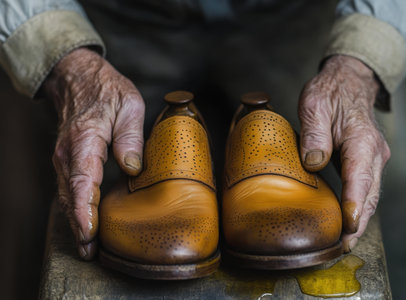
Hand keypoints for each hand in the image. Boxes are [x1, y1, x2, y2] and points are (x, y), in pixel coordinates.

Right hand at [43, 48, 144, 259]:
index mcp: (84, 139)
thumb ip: (130, 136)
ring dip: (77, 221)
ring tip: (88, 246)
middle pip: (71, 196)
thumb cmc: (106, 90)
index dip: (85, 210)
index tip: (90, 232)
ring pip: (67, 196)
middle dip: (80, 226)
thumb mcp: (128, 104)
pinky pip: (69, 189)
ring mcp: (64, 158)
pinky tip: (86, 222)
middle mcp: (68, 153)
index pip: (82, 181)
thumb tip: (131, 167)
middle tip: (91, 252)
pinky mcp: (67, 161)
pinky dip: (76, 208)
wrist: (78, 78)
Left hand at [298, 55, 390, 251]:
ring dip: (358, 220)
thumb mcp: (315, 105)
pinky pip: (364, 190)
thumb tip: (312, 163)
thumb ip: (314, 133)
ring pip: (370, 195)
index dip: (354, 202)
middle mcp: (373, 153)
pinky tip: (344, 222)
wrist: (348, 83)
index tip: (347, 225)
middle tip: (342, 245)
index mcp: (361, 139)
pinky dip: (357, 208)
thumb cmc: (330, 92)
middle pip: (369, 194)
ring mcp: (372, 160)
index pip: (360, 176)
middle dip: (358, 222)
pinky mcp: (365, 163)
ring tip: (342, 242)